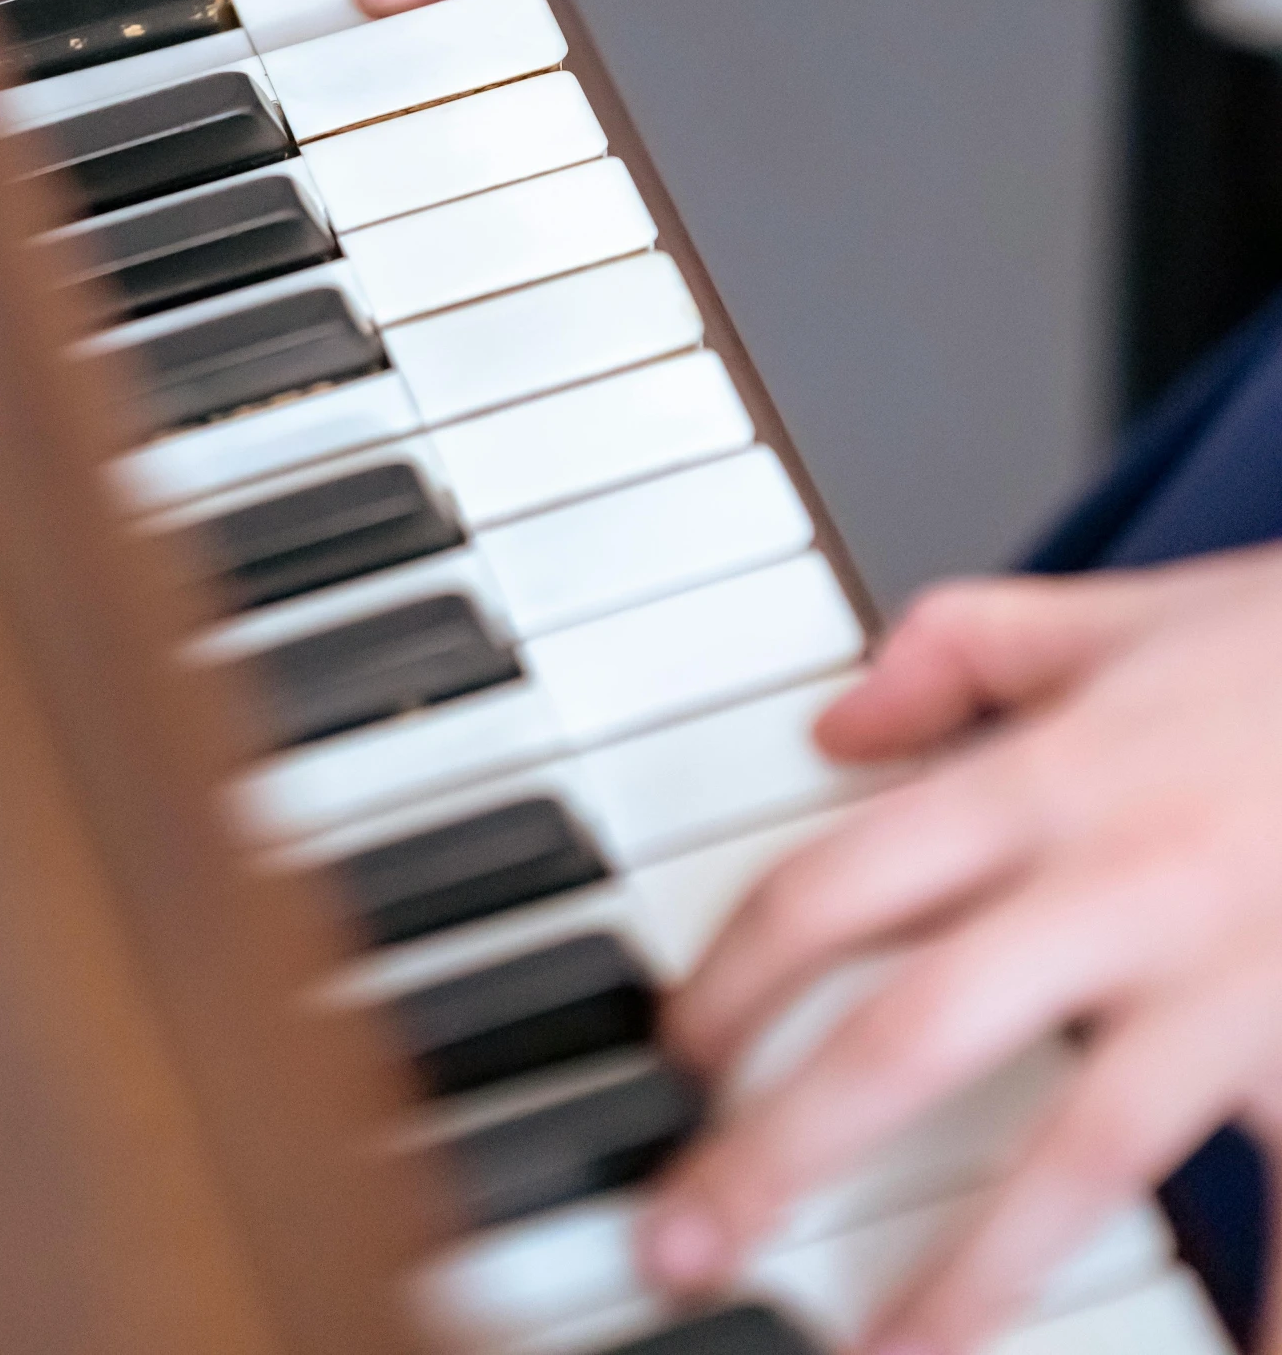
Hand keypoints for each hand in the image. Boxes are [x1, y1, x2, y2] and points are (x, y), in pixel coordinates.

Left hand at [639, 554, 1281, 1353]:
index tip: (679, 1055)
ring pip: (1086, 1150)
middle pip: (916, 1033)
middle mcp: (1126, 883)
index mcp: (1054, 780)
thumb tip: (834, 720)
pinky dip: (1263, 1306)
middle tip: (682, 1245)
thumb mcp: (1119, 618)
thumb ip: (963, 648)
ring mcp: (1235, 980)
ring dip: (975, 1273)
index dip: (732, 978)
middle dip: (782, 1150)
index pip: (839, 885)